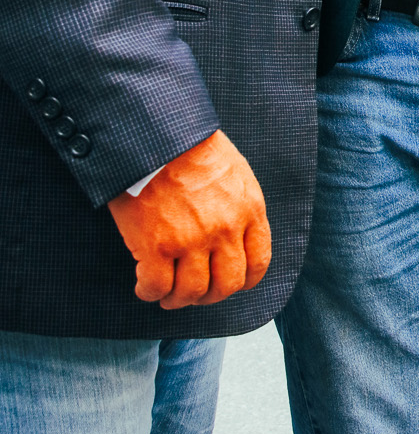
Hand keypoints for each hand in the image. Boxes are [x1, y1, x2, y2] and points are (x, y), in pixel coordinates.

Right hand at [107, 128, 271, 308]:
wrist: (156, 134)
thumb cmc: (191, 146)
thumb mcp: (234, 172)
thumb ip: (239, 205)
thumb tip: (234, 236)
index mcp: (249, 210)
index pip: (258, 263)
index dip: (244, 281)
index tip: (230, 284)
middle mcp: (224, 230)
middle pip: (226, 285)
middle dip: (210, 296)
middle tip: (195, 294)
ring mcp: (190, 240)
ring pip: (191, 292)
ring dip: (178, 300)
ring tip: (167, 295)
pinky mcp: (156, 246)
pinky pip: (156, 287)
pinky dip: (149, 293)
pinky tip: (144, 287)